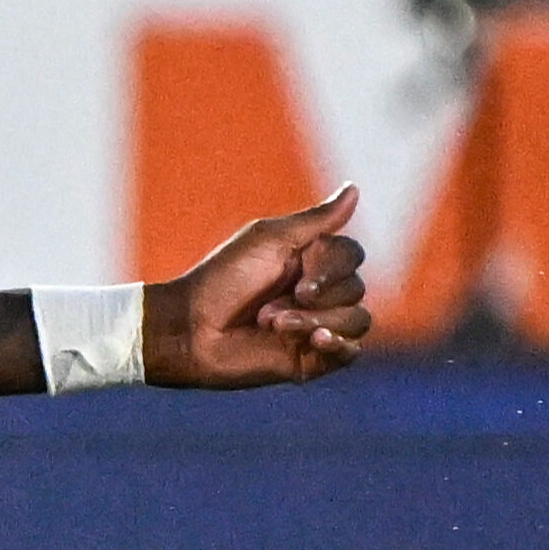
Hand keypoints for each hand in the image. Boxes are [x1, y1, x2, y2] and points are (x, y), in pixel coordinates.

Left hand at [153, 184, 373, 387]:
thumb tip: (354, 188)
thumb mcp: (271, 239)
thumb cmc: (223, 279)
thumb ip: (316, 220)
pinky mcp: (311, 360)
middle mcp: (319, 293)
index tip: (298, 270)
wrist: (191, 328)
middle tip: (269, 305)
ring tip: (274, 324)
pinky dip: (338, 345)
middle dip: (317, 296)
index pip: (352, 256)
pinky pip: (351, 353)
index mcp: (310, 261)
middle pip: (356, 289)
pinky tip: (316, 340)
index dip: (333, 265)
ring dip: (317, 320)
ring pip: (357, 321)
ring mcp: (316, 327)